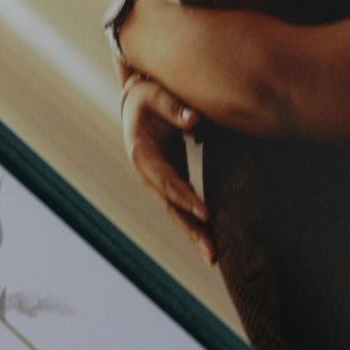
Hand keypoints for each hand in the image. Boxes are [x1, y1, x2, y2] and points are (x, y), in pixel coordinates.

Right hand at [119, 71, 214, 263]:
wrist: (136, 103)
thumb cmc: (147, 96)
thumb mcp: (154, 93)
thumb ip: (174, 106)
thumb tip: (195, 121)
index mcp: (141, 154)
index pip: (166, 179)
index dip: (184, 197)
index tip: (206, 212)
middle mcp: (147, 174)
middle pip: (170, 207)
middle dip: (191, 229)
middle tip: (212, 252)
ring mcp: (157, 181)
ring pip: (176, 213)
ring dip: (194, 234)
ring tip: (213, 257)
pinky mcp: (169, 182)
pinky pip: (182, 207)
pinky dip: (195, 224)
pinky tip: (210, 240)